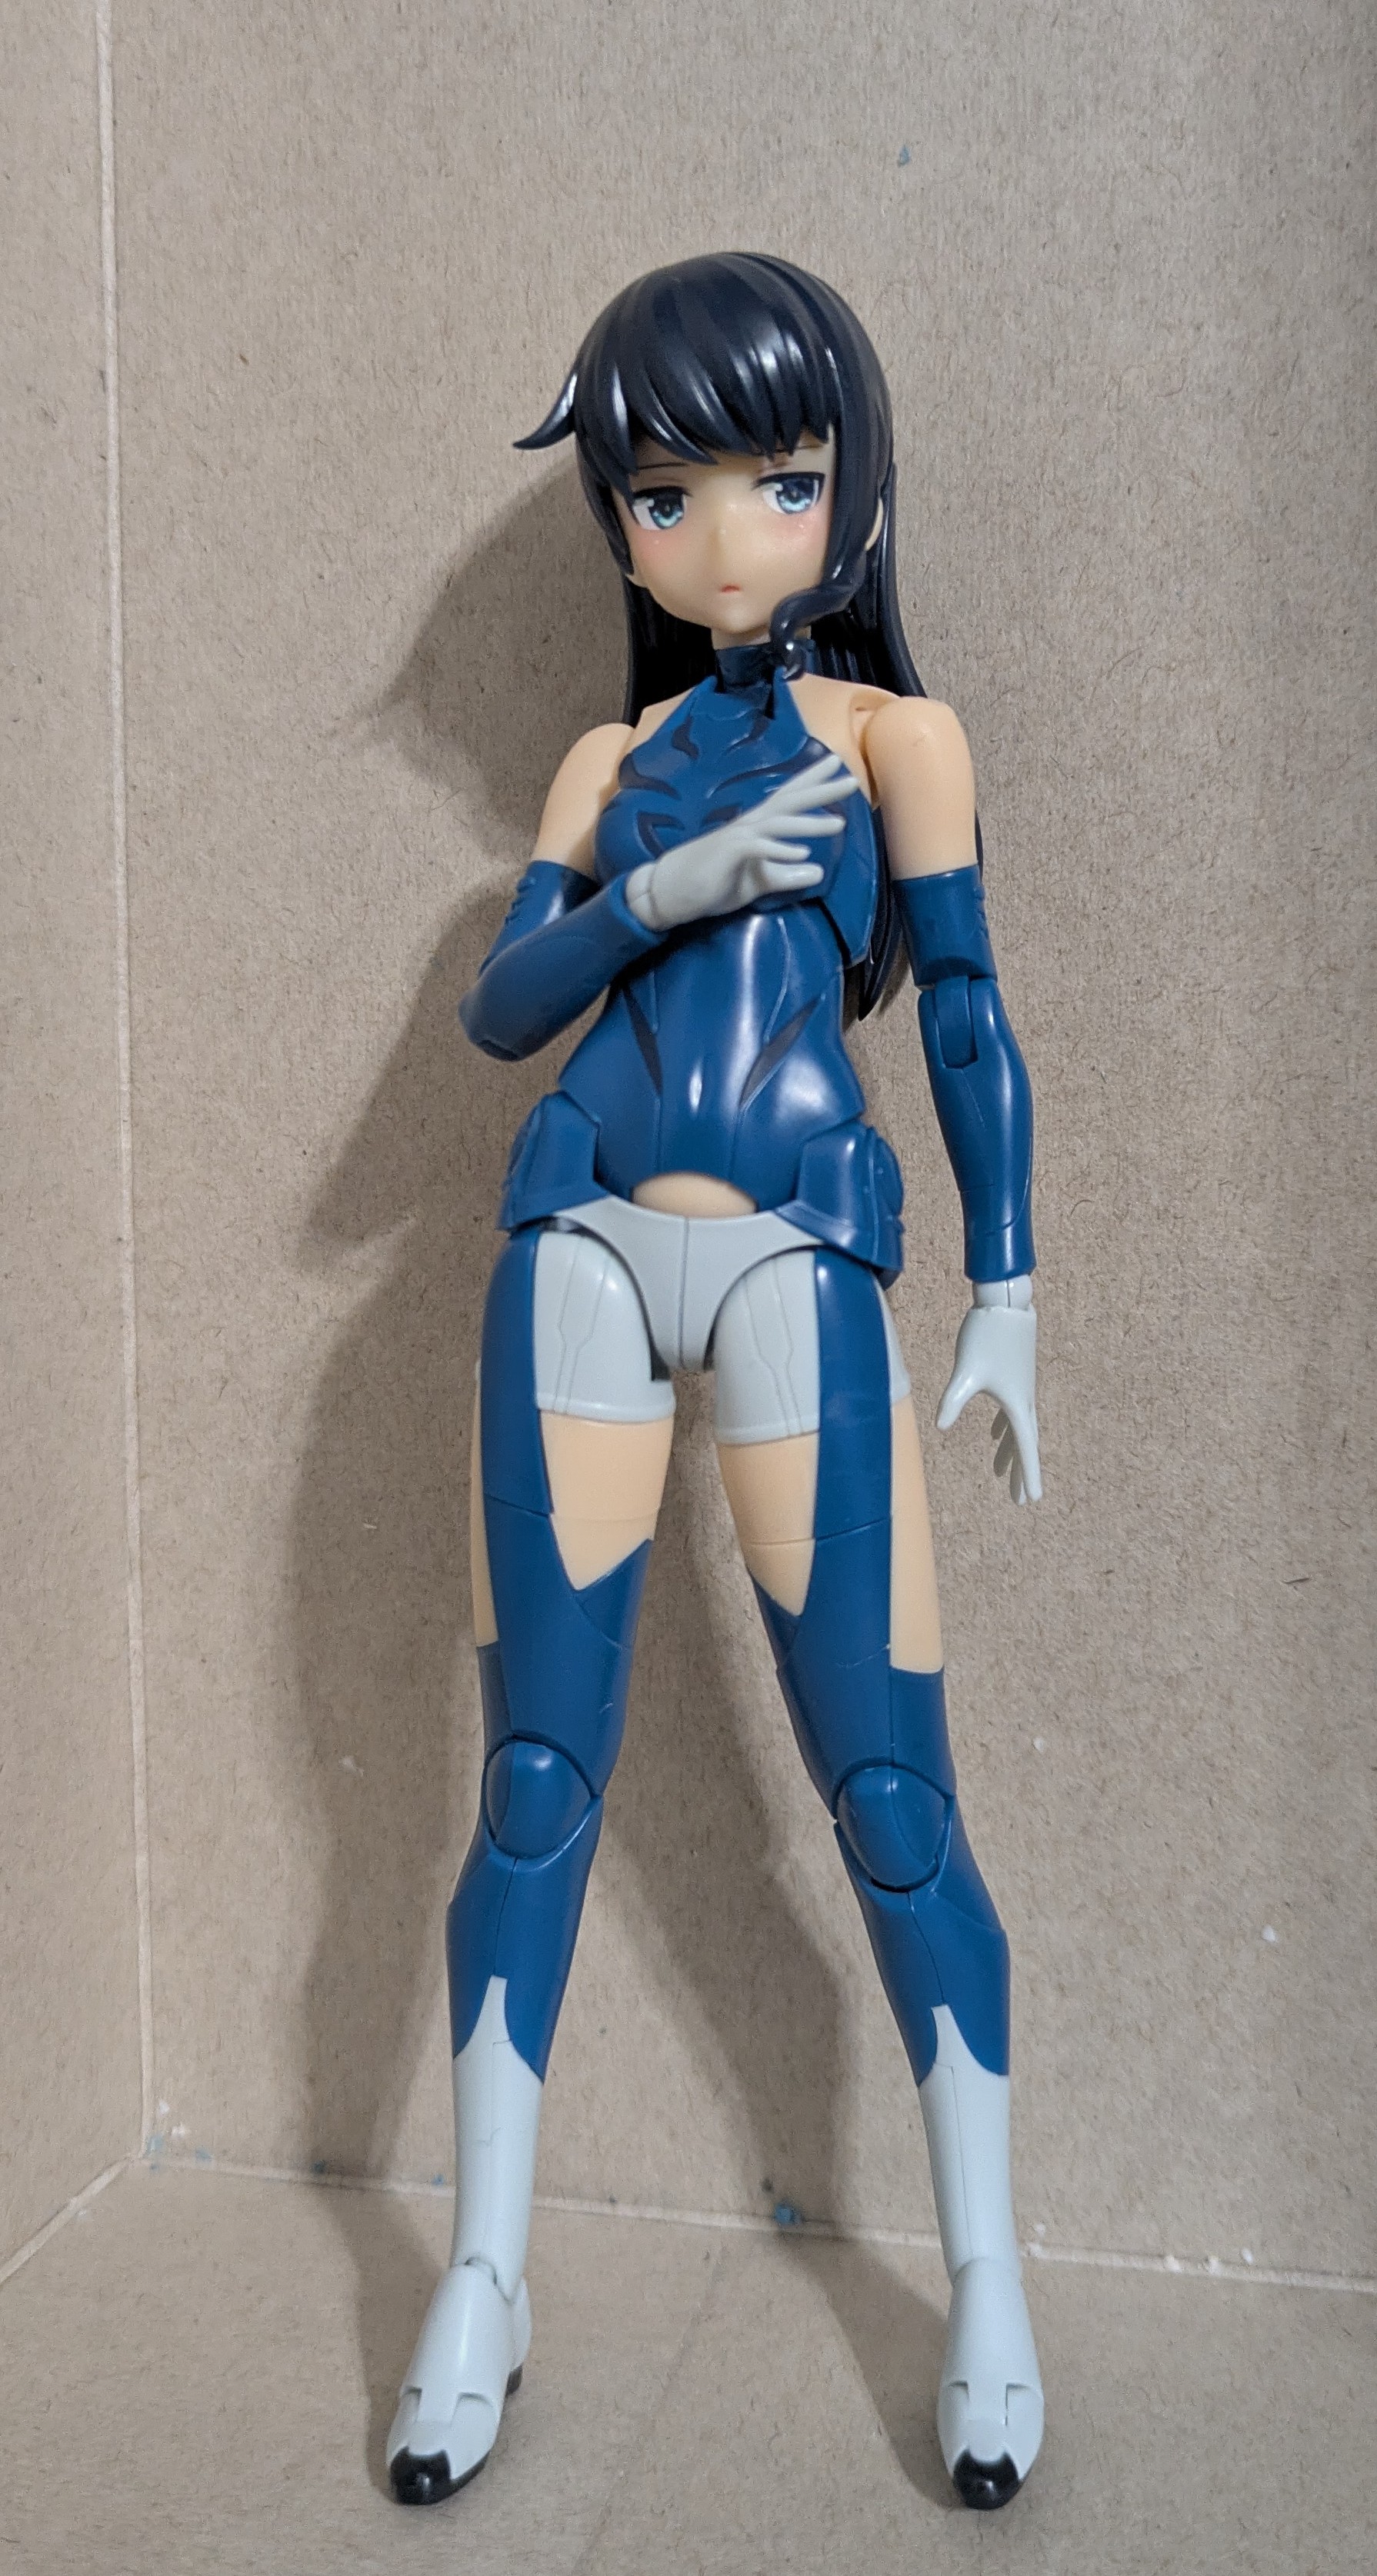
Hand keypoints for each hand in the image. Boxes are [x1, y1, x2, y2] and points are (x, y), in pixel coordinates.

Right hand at [625, 754, 859, 931]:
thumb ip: (786, 876)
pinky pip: (758, 848)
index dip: (813, 782)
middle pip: (789, 800)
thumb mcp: (757, 882)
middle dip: (820, 788)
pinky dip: (780, 850)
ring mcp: (738, 837)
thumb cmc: (713, 883)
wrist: (670, 892)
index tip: (838, 766)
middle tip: (851, 779)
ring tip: (838, 823)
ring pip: (778, 823)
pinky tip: (803, 854)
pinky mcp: (727, 854)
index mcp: (757, 827)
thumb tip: (818, 872)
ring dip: (808, 823)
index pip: (789, 798)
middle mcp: (750, 825)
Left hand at [936, 1279, 1041, 1504]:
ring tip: (1000, 1473)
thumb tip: (940, 1426)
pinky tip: (993, 1434)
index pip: (1025, 1447)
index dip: (1028, 1474)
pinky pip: (1011, 1411)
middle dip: (1021, 1471)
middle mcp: (1023, 1399)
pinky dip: (1003, 1427)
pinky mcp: (1013, 1377)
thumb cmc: (986, 1334)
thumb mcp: (967, 1370)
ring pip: (1017, 1428)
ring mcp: (1019, 1389)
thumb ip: (954, 1399)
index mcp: (1016, 1402)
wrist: (1005, 1303)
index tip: (1031, 1499)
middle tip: (1020, 1498)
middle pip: (1024, 1443)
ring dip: (1011, 1451)